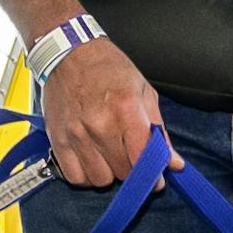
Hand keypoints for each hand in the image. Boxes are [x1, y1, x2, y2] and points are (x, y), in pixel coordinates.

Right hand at [42, 33, 162, 188]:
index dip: (154, 174)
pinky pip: (76, 177)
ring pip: (100, 179)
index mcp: (126, 108)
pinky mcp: (58, 140)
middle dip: (132, 169)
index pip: (143, 158)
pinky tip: (91, 160)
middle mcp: (100, 124)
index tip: (156, 178)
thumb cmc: (109, 69)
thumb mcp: (143, 91)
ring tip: (109, 156)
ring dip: (109, 173)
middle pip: (124, 172)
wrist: (69, 53)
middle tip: (130, 155)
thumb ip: (158, 130)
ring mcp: (76, 134)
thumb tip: (174, 163)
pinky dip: (86, 174)